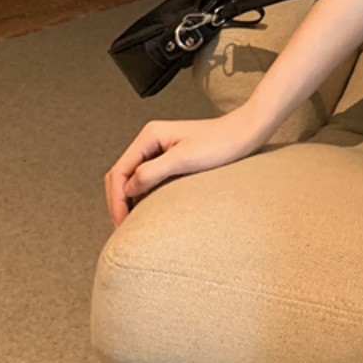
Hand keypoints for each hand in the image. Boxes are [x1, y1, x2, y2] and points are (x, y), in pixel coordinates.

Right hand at [104, 110, 265, 229]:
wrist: (246, 133)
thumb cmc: (221, 143)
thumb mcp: (184, 159)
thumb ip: (152, 172)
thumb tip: (128, 190)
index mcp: (149, 135)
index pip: (119, 171)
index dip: (116, 201)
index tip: (121, 224)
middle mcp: (151, 139)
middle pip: (122, 175)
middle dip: (118, 201)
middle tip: (122, 228)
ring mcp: (161, 148)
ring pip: (133, 177)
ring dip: (129, 199)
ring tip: (131, 224)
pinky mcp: (172, 157)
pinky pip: (148, 178)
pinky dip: (142, 194)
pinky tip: (146, 209)